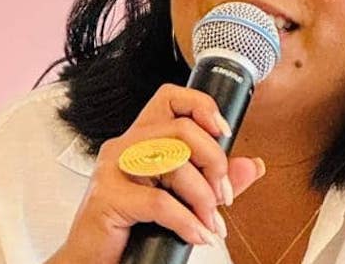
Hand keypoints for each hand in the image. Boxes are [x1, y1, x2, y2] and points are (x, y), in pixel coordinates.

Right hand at [47, 83, 265, 263]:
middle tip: (224, 196)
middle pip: (182, 129)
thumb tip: (252, 166)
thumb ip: (213, 182)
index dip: (202, 106)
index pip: (170, 98)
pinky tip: (196, 235)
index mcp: (140, 139)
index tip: (224, 133)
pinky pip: (160, 201)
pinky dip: (186, 222)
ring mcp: (112, 169)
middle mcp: (124, 146)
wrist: (91, 261)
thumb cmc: (131, 229)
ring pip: (174, 160)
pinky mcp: (107, 198)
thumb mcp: (180, 200)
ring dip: (202, 197)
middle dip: (215, 163)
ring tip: (209, 223)